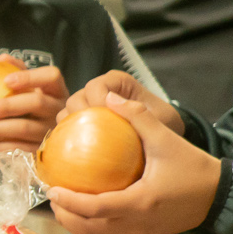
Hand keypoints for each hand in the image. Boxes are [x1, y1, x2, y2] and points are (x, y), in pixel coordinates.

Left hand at [0, 65, 67, 155]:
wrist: (52, 138)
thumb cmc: (35, 106)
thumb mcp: (32, 87)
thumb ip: (18, 71)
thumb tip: (2, 58)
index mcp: (56, 90)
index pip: (51, 77)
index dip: (29, 77)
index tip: (6, 80)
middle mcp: (58, 109)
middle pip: (36, 103)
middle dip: (8, 106)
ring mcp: (52, 130)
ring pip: (25, 129)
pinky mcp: (43, 149)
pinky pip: (20, 148)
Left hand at [44, 93, 220, 233]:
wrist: (222, 195)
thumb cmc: (194, 167)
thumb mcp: (166, 139)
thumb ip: (137, 117)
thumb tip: (109, 98)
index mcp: (140, 203)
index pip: (93, 209)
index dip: (68, 201)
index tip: (51, 187)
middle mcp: (137, 225)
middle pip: (88, 230)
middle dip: (64, 216)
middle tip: (52, 195)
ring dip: (77, 222)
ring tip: (65, 201)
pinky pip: (111, 233)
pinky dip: (94, 223)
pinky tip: (88, 204)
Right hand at [62, 70, 183, 134]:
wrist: (166, 135)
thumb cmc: (164, 123)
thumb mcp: (160, 118)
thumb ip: (141, 115)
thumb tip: (116, 111)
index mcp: (116, 82)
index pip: (96, 86)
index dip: (95, 100)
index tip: (105, 118)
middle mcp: (100, 91)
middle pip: (76, 99)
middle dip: (78, 116)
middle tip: (89, 136)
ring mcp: (89, 107)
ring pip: (67, 113)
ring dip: (69, 128)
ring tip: (80, 145)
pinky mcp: (84, 123)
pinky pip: (68, 128)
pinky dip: (68, 138)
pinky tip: (74, 151)